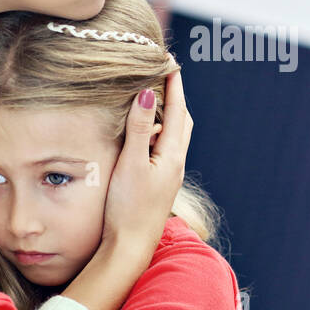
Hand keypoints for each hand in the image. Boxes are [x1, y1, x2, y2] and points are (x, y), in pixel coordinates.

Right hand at [58, 55, 191, 309]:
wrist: (129, 248)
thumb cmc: (128, 207)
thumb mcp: (131, 163)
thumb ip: (140, 128)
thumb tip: (147, 91)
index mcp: (172, 156)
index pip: (178, 111)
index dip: (174, 85)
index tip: (170, 62)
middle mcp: (174, 164)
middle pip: (181, 122)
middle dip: (175, 98)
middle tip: (164, 76)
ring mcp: (166, 176)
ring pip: (172, 138)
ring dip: (166, 116)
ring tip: (152, 99)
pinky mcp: (156, 186)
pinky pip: (161, 151)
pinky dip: (156, 135)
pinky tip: (141, 137)